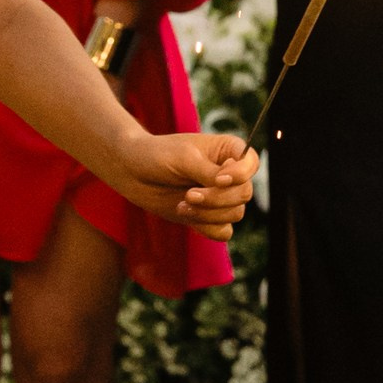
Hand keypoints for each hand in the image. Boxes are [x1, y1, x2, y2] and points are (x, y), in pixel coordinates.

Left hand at [111, 127, 256, 234]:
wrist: (131, 172)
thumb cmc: (157, 155)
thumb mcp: (184, 158)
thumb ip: (209, 172)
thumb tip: (229, 184)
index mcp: (227, 151)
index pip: (251, 163)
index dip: (241, 174)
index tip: (218, 179)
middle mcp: (228, 175)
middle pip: (244, 193)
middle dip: (217, 198)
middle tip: (189, 195)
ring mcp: (219, 197)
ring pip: (235, 214)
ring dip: (209, 213)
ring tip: (182, 204)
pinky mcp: (208, 216)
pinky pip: (223, 231)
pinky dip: (207, 227)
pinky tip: (186, 214)